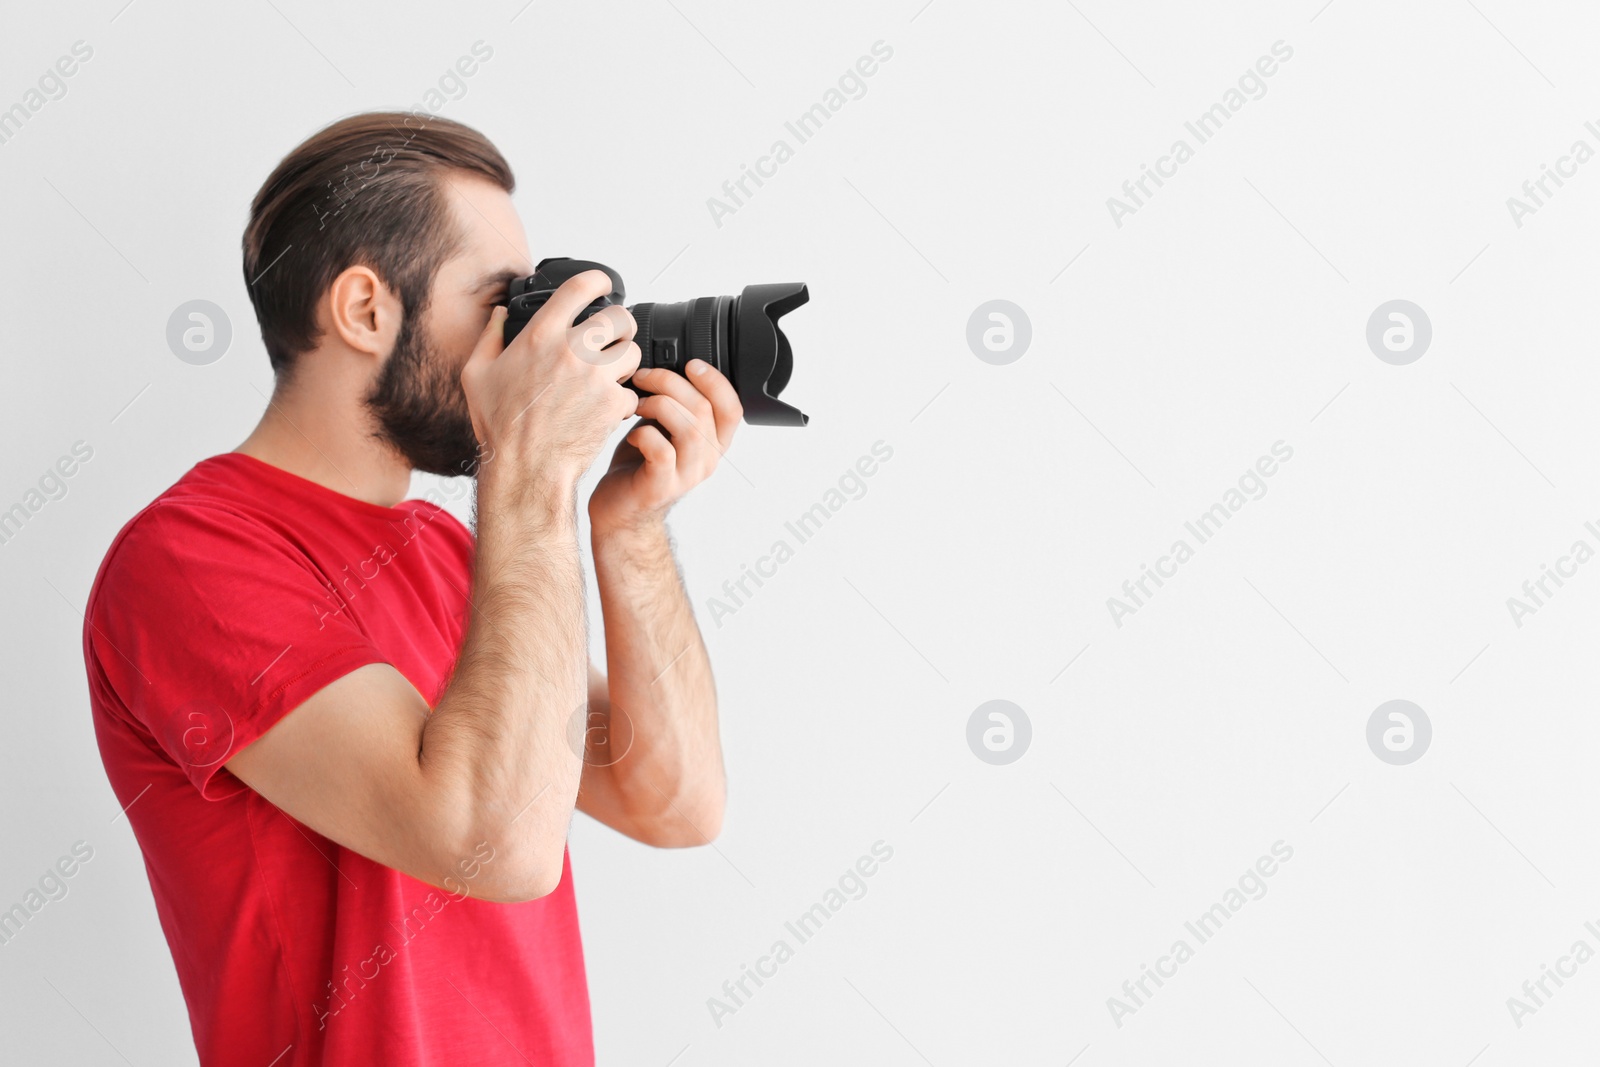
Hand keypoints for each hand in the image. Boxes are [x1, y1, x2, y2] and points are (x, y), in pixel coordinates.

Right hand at [460, 270, 641, 497]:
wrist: (525, 467)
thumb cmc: (501, 425)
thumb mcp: (477, 375)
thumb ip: (489, 338)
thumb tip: (497, 314)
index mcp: (541, 335)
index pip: (581, 287)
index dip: (599, 279)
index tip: (605, 284)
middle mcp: (572, 350)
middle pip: (620, 317)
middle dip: (620, 326)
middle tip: (614, 338)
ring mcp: (596, 376)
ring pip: (632, 352)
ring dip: (625, 362)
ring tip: (610, 375)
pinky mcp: (613, 403)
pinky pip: (632, 391)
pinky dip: (623, 399)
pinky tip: (606, 407)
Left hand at [589, 359, 741, 532]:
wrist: (620, 511)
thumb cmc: (639, 463)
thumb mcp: (665, 428)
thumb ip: (676, 404)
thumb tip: (667, 365)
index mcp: (714, 443)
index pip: (733, 408)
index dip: (715, 381)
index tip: (690, 364)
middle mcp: (707, 460)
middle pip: (704, 409)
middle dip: (670, 382)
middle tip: (643, 376)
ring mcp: (687, 475)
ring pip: (688, 428)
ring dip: (657, 404)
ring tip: (637, 403)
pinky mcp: (662, 486)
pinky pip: (661, 451)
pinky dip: (643, 434)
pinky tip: (631, 434)